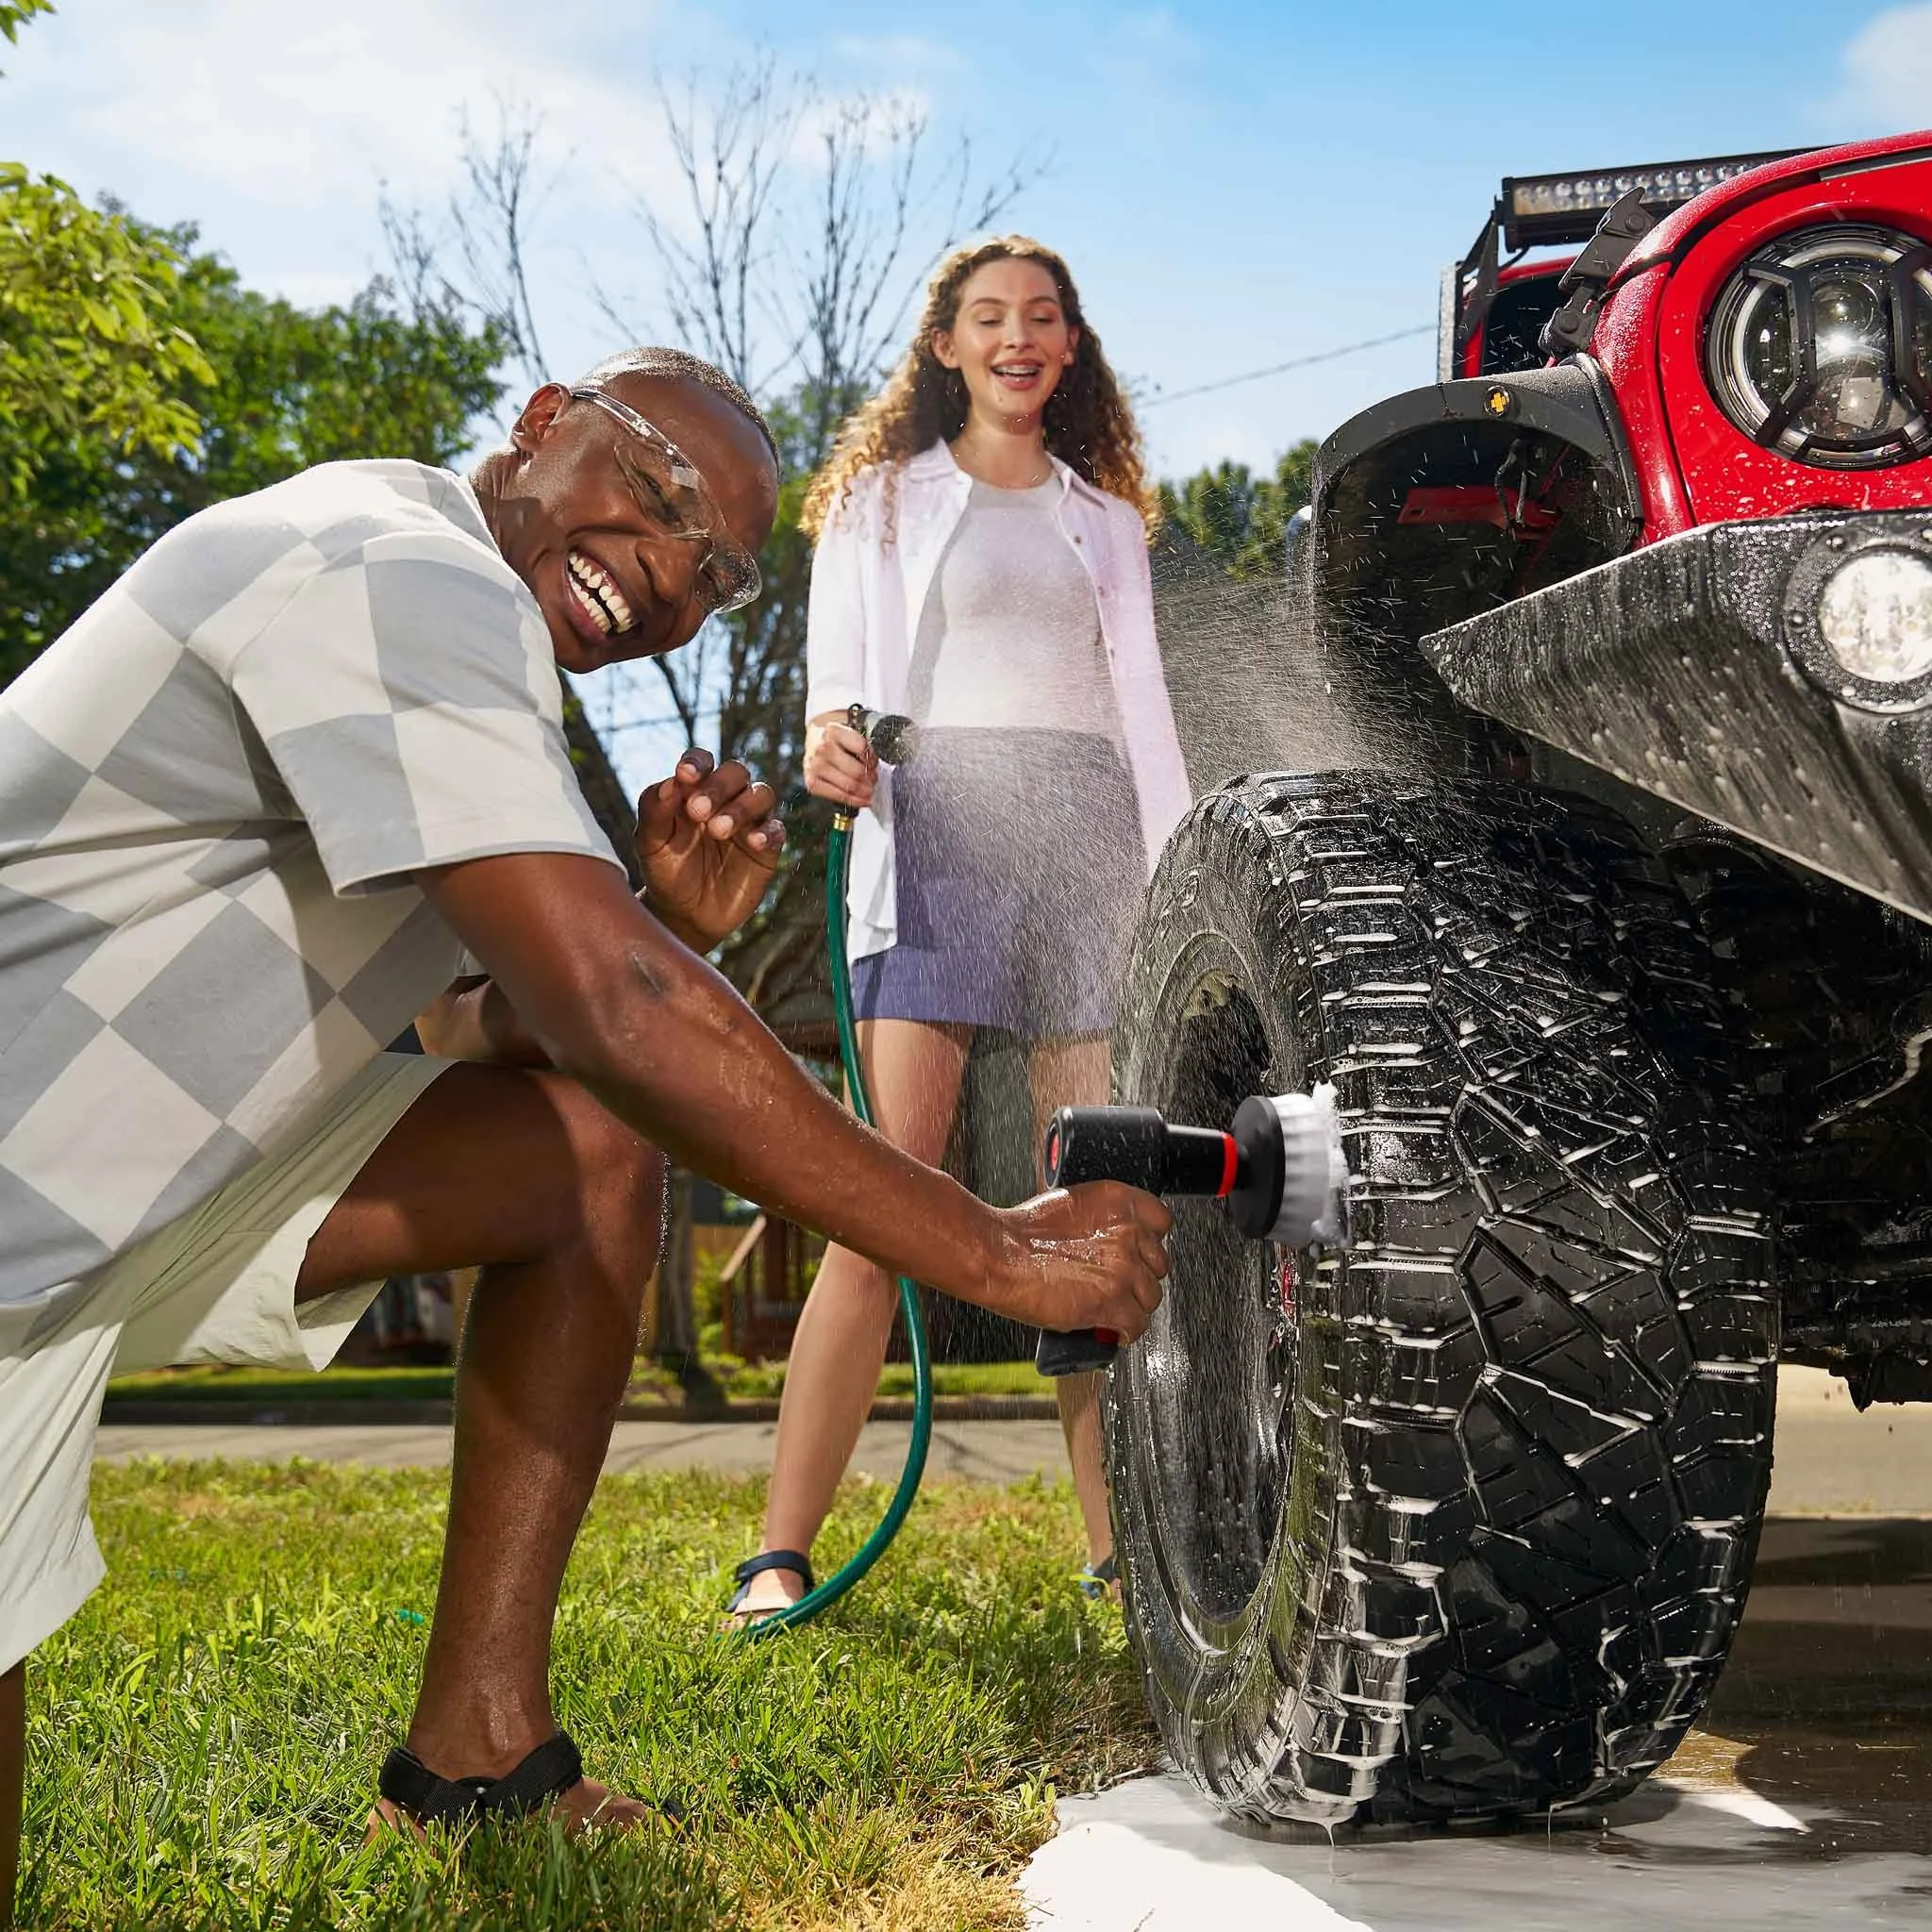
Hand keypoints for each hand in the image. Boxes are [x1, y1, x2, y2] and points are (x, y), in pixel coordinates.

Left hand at [634, 748, 785, 949]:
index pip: (702, 761)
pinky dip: (768, 831)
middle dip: (719, 786)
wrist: (683, 915)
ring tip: (719, 830)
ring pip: (761, 794)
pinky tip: (753, 842)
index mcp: (695, 791)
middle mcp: (726, 800)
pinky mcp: (766, 849)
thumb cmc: (665, 871)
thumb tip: (670, 782)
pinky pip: (777, 830)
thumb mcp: (650, 843)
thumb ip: (655, 810)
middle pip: (736, 772)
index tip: (684, 775)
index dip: (697, 762)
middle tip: (698, 811)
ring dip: (742, 807)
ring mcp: (749, 823)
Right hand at [803, 709, 877, 809]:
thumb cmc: (835, 740)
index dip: (872, 759)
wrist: (814, 740)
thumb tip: (875, 769)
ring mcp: (815, 766)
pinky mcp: (812, 782)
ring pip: (849, 786)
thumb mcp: (848, 734)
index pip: (862, 748)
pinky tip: (863, 800)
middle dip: (871, 778)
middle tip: (874, 780)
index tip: (874, 764)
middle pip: (856, 771)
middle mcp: (822, 748)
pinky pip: (839, 796)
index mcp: (833, 731)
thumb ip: (862, 747)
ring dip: (865, 790)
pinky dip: (855, 800)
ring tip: (870, 790)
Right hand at [984, 1183, 1171, 1340]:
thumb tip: (1112, 1242)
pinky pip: (1136, 1325)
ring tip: (1112, 1309)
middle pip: (1158, 1265)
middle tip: (1118, 1284)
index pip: (1162, 1222)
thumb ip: (1102, 1220)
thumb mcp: (1072, 1205)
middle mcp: (1128, 1233)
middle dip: (1139, 1277)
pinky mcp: (1111, 1303)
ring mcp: (1123, 1270)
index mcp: (1119, 1201)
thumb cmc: (1021, 1231)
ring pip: (1151, 1297)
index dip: (1149, 1243)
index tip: (1139, 1254)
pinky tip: (1112, 1330)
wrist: (998, 1254)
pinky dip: (1125, 1332)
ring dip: (1133, 1306)